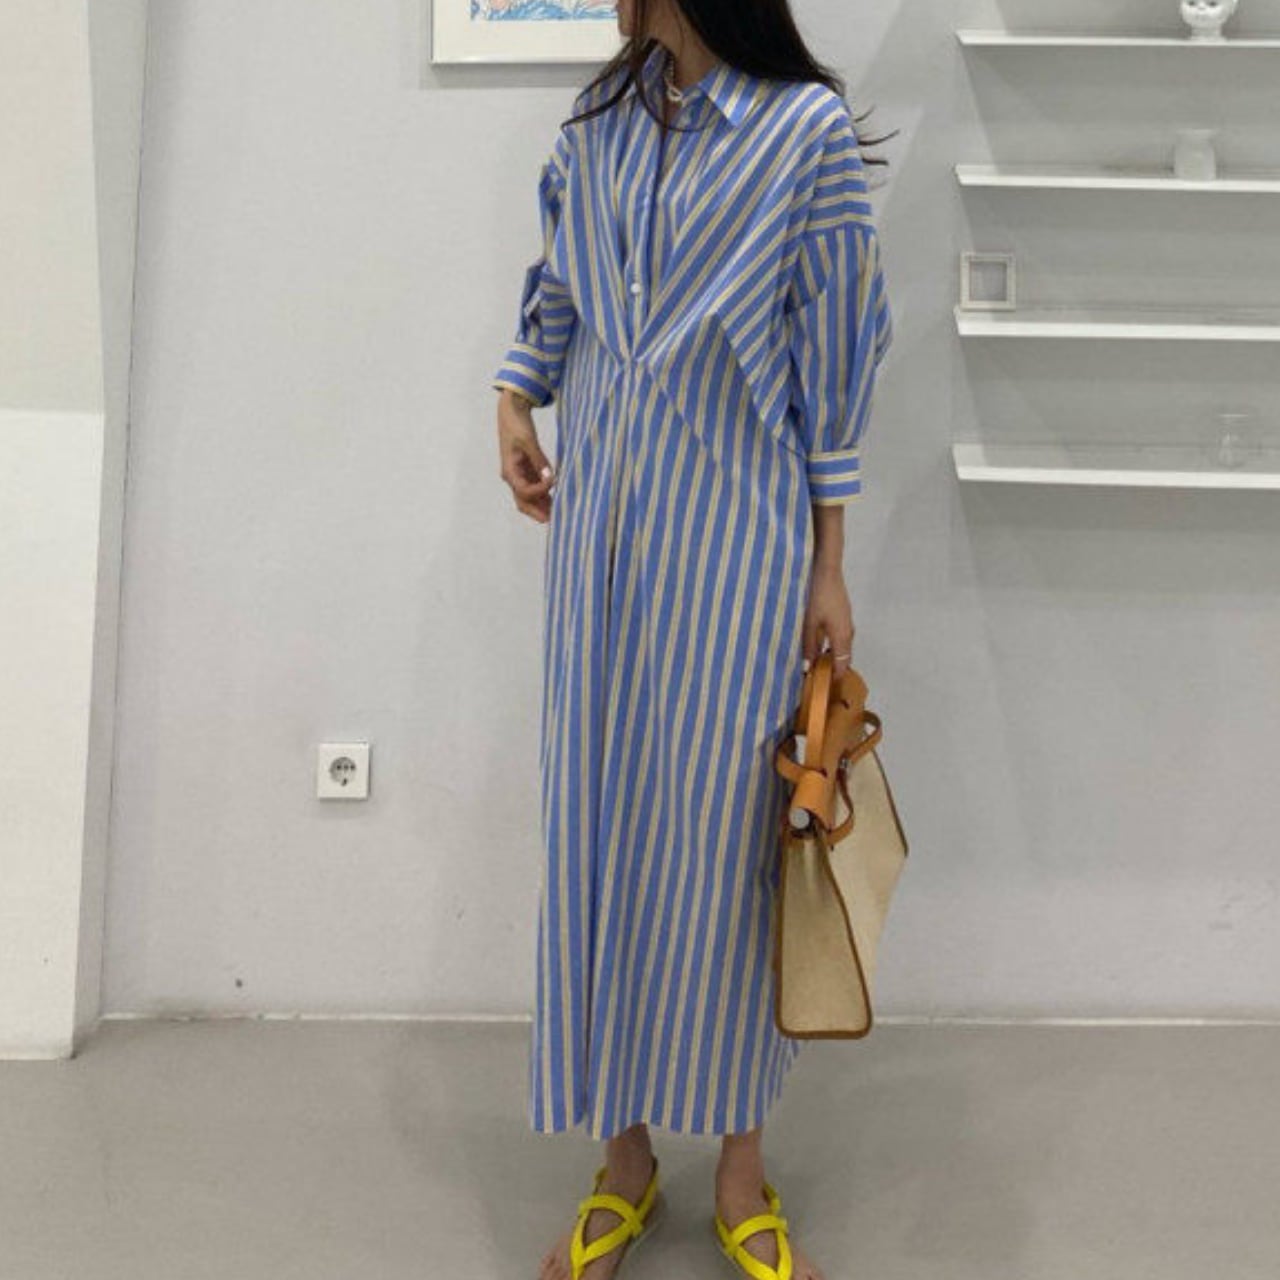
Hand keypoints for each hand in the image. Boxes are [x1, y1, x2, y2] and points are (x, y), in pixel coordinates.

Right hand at [496, 389, 555, 522]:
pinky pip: (535, 487)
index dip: (540, 490)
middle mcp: (513, 477)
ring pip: (529, 498)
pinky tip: (556, 499)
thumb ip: (539, 460)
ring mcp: (519, 475)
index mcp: (509, 471)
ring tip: (559, 513)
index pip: (524, 491)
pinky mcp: (526, 470)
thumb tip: (550, 477)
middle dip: (538, 512)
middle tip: (555, 520)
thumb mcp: (529, 441)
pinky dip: (544, 495)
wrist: (511, 411)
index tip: (554, 481)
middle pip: (523, 502)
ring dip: (542, 506)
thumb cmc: (517, 424)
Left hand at [802, 559, 853, 676]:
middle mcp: (848, 633)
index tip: (824, 687)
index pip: (842, 665)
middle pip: (844, 657)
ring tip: (815, 661)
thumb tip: (808, 666)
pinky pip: (840, 637)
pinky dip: (832, 644)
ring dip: (831, 655)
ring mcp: (847, 623)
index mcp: (842, 637)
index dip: (835, 677)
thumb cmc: (818, 597)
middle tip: (817, 675)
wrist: (827, 572)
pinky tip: (818, 643)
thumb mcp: (809, 623)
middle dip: (832, 668)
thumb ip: (809, 646)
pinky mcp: (844, 615)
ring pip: (842, 647)